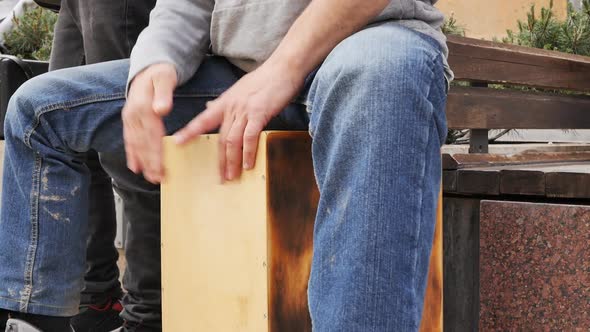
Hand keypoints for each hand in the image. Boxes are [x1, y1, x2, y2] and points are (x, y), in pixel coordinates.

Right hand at [122, 63, 176, 183]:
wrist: (148, 68)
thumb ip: (164, 93)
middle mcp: (133, 114)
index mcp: (143, 106)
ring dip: (142, 162)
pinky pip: (129, 139)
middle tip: (158, 179)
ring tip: (149, 178)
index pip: (151, 134)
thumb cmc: (161, 73)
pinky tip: (135, 167)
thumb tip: (161, 109)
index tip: (162, 167)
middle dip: (150, 162)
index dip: (156, 152)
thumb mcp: (165, 77)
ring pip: (135, 144)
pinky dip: (132, 154)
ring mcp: (129, 118)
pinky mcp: (128, 120)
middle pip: (142, 142)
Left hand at [173, 61, 303, 181]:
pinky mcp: (260, 113)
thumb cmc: (265, 79)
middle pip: (220, 138)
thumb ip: (224, 102)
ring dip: (232, 161)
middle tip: (220, 178)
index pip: (203, 119)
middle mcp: (232, 107)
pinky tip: (248, 164)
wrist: (283, 67)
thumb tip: (209, 108)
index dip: (189, 132)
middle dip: (220, 161)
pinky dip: (248, 152)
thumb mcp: (239, 88)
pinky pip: (250, 137)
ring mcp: (245, 110)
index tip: (176, 142)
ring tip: (232, 176)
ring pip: (233, 140)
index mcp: (225, 102)